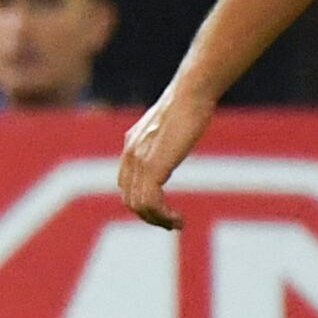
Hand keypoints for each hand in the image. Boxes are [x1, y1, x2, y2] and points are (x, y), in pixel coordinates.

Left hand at [116, 88, 212, 229]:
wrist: (190, 93)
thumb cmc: (188, 103)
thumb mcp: (168, 125)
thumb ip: (163, 139)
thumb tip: (172, 141)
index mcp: (132, 145)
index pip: (126, 185)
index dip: (143, 203)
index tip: (164, 211)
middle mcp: (130, 154)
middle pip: (129, 198)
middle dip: (149, 216)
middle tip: (171, 223)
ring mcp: (139, 160)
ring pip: (138, 205)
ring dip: (158, 220)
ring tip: (177, 224)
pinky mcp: (152, 165)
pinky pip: (150, 202)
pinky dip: (163, 216)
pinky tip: (178, 219)